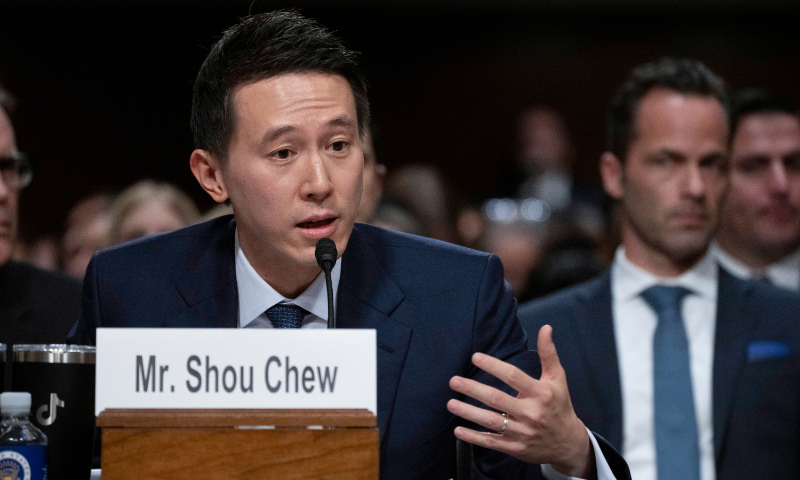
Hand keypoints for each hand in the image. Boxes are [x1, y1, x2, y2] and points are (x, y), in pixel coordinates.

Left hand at [447, 325, 594, 477]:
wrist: (569, 443)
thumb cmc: (560, 405)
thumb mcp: (557, 379)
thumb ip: (549, 353)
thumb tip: (546, 327)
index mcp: (541, 393)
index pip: (513, 376)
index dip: (494, 366)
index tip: (475, 357)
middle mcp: (531, 413)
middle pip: (497, 399)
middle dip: (473, 390)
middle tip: (454, 381)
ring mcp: (522, 432)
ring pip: (491, 421)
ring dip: (469, 413)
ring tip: (450, 403)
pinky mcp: (515, 447)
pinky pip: (492, 442)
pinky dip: (474, 438)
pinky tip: (458, 430)